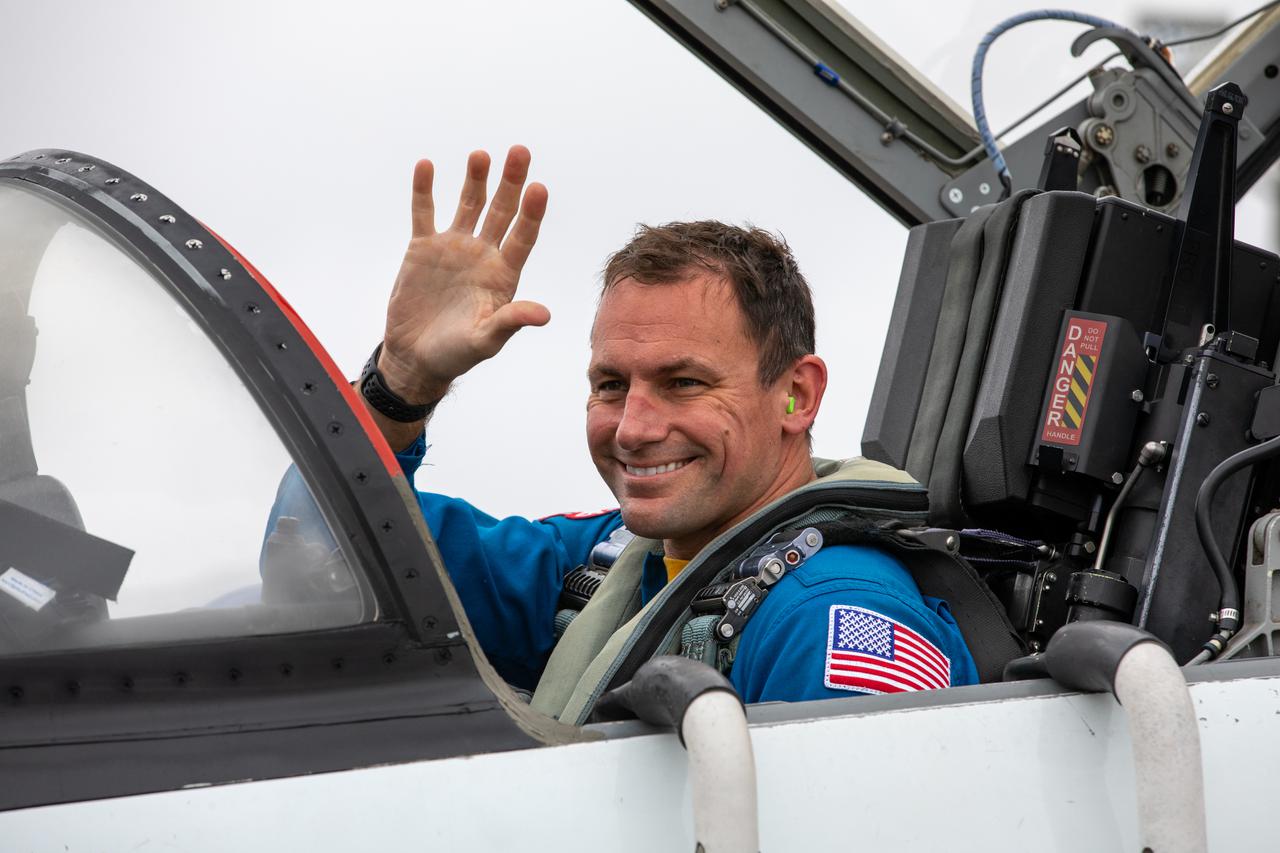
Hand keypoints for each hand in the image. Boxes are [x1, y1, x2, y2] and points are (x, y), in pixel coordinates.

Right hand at [379, 146, 549, 401]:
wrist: (417, 356)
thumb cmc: (457, 353)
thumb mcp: (486, 340)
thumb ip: (511, 321)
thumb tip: (544, 315)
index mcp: (503, 274)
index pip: (523, 237)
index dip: (531, 213)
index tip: (538, 188)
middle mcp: (483, 255)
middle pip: (501, 211)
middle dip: (511, 182)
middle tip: (521, 151)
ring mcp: (454, 248)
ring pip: (468, 204)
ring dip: (475, 180)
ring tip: (481, 155)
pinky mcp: (423, 248)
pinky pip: (424, 212)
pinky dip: (424, 190)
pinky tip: (426, 165)